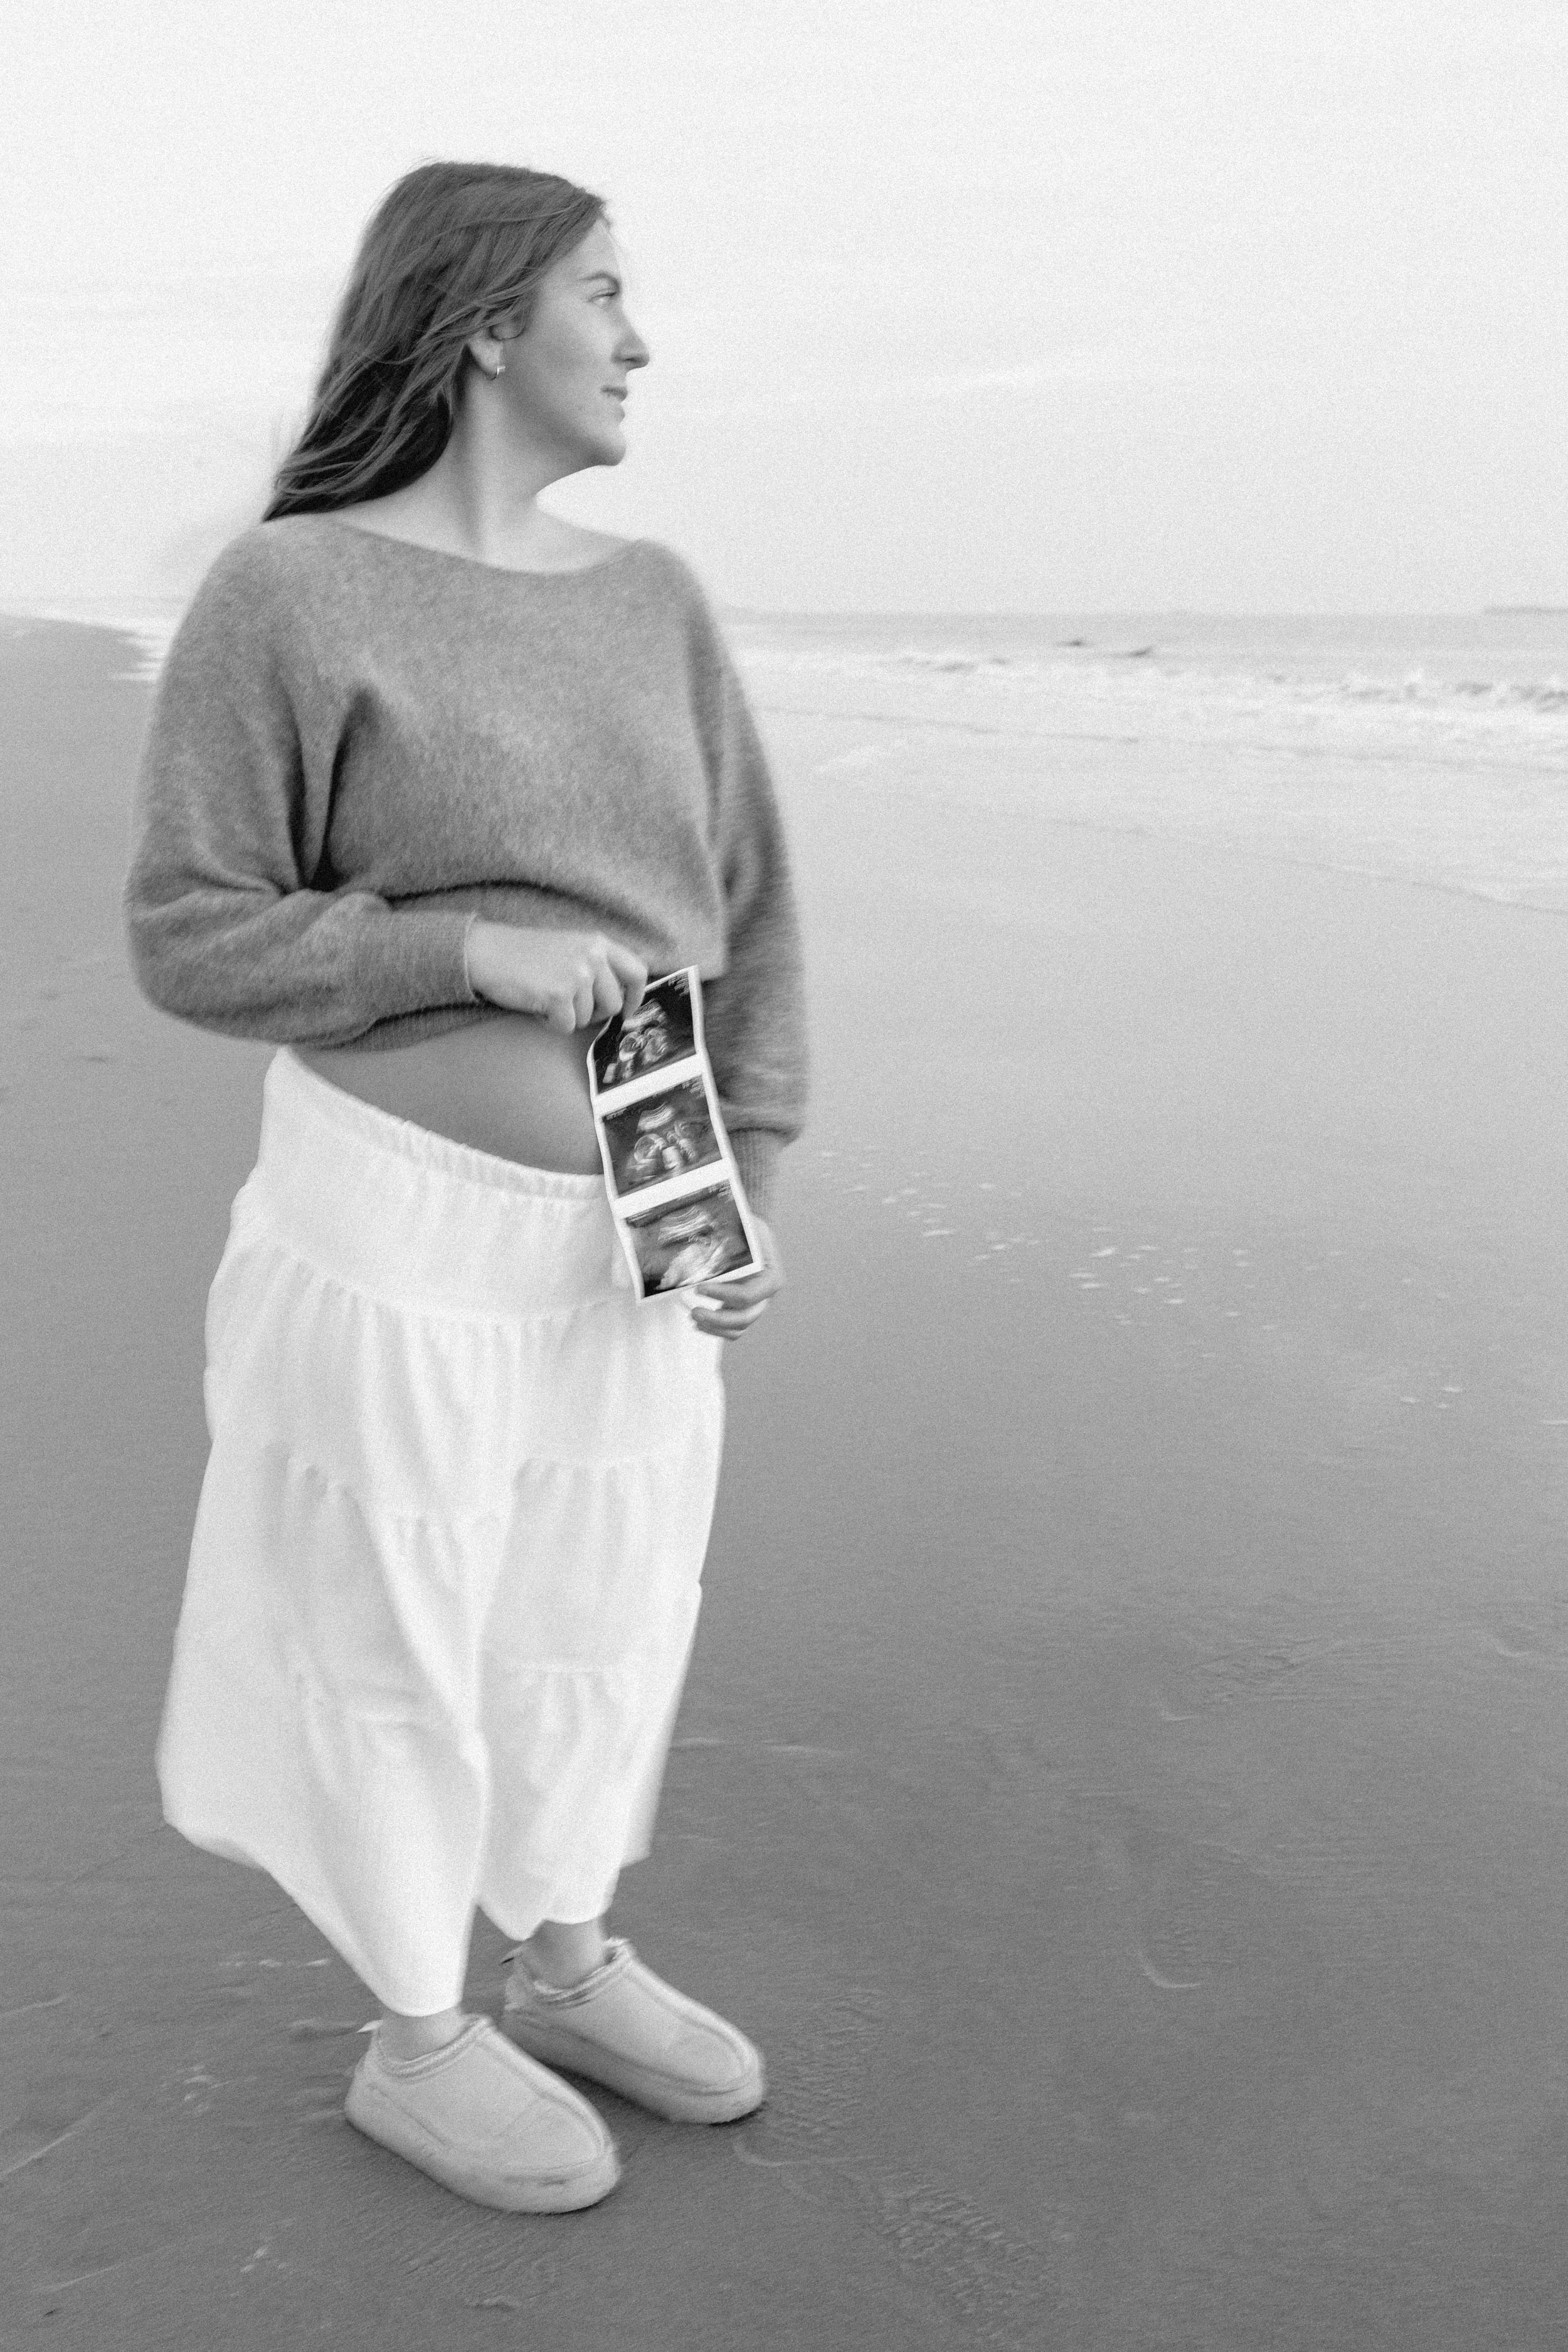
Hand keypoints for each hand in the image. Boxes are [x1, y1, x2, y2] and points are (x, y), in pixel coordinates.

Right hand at [466, 921, 646, 1033]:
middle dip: (592, 1013)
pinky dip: (550, 1022)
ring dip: (567, 1016)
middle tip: (568, 1007)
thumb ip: (596, 965)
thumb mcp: (570, 947)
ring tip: (545, 996)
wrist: (487, 952)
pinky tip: (536, 1004)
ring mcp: (577, 975)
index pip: (637, 971)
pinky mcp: (559, 995)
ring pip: (588, 1018)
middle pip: (612, 1004)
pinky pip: (566, 1026)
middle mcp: (592, 956)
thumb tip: (618, 1001)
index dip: (635, 997)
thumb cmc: (524, 954)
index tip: (626, 1011)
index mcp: (598, 942)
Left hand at [688, 1219, 783, 1339]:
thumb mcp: (746, 1228)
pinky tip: (700, 1324)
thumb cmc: (749, 1230)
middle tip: (694, 1311)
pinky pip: (734, 1329)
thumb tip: (703, 1242)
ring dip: (715, 1327)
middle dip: (717, 1318)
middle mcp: (766, 1295)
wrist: (753, 1235)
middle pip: (745, 1317)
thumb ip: (731, 1237)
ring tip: (694, 1317)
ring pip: (739, 1328)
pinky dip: (717, 1330)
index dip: (724, 1295)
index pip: (748, 1295)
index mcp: (771, 1277)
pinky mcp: (745, 1310)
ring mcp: (757, 1305)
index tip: (700, 1288)